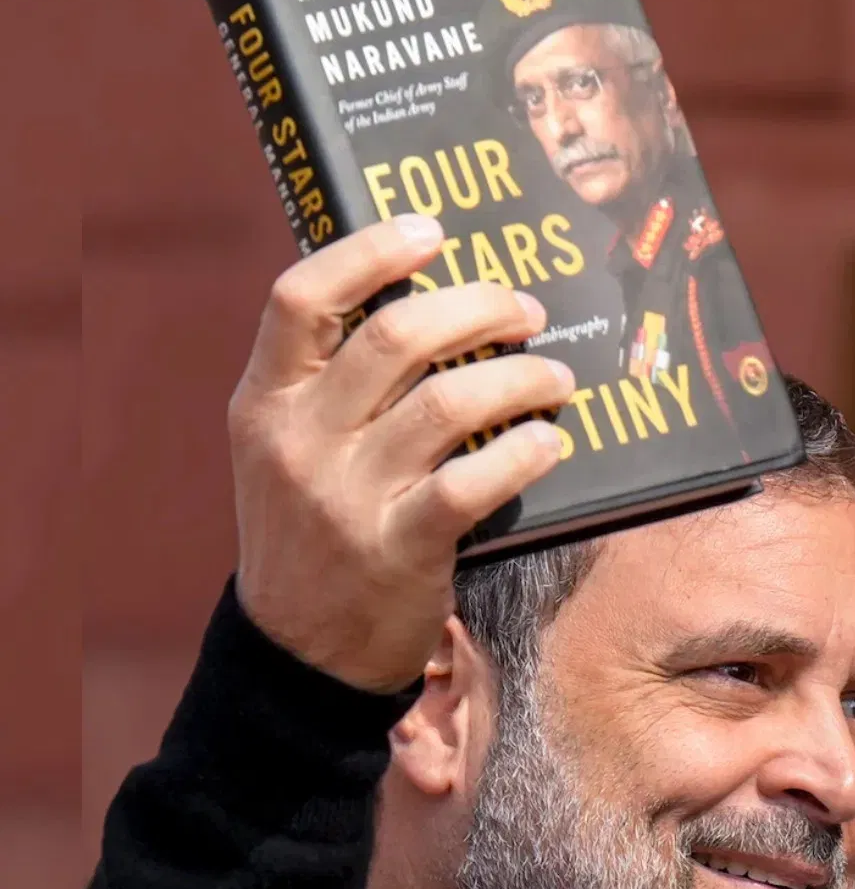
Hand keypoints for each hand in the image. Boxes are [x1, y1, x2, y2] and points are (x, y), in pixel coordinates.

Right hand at [229, 215, 573, 690]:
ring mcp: (347, 496)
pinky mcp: (398, 548)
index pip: (300, 297)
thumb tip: (429, 311)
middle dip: (480, 307)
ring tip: (555, 379)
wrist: (297, 653)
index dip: (370, 252)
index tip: (432, 235)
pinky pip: (476, 480)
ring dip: (521, 378)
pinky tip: (548, 445)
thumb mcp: (286, 452)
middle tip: (525, 311)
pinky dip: (524, 453)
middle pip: (397, 337)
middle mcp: (299, 441)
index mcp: (265, 402)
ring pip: (449, 402)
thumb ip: (331, 387)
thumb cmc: (309, 533)